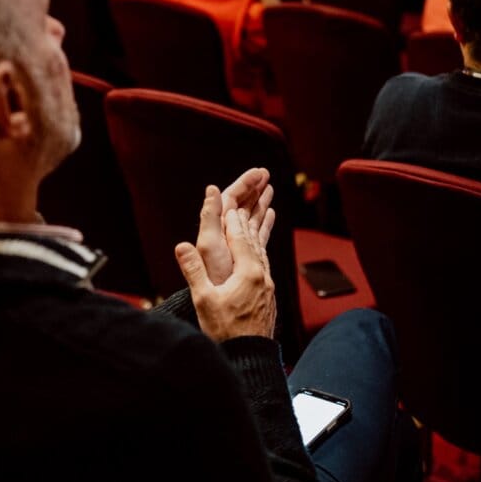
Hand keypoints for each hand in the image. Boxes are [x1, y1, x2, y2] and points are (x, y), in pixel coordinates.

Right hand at [176, 207, 276, 340]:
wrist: (249, 357)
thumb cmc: (225, 332)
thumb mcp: (204, 300)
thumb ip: (194, 270)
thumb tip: (182, 246)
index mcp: (248, 273)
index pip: (240, 239)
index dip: (233, 221)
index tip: (230, 205)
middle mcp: (262, 277)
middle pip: (254, 242)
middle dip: (248, 221)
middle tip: (245, 204)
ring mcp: (268, 288)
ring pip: (262, 254)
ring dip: (257, 235)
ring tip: (259, 219)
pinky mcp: (268, 298)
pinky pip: (265, 267)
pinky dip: (261, 254)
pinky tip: (259, 257)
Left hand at [196, 169, 275, 285]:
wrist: (223, 310)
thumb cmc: (216, 279)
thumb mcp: (209, 245)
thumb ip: (209, 217)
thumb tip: (211, 189)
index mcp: (216, 229)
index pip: (230, 197)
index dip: (244, 183)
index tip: (260, 172)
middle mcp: (225, 235)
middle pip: (240, 204)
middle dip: (253, 188)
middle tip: (267, 174)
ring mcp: (236, 246)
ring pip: (250, 217)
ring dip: (259, 202)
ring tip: (270, 189)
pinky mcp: (246, 257)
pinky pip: (256, 233)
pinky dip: (263, 222)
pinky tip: (271, 214)